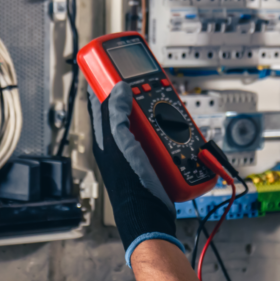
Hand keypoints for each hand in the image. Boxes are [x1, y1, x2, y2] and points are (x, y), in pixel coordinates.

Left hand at [89, 82, 183, 265]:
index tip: (113, 65)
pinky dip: (171, 131)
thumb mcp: (120, 144)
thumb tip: (119, 88)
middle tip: (151, 85)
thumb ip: (116, 115)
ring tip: (167, 108)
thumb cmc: (130, 184)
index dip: (105, 82)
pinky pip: (163, 137)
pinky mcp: (154, 158)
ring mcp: (137, 149)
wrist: (150, 215)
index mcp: (104, 137)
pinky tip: (179, 130)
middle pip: (129, 108)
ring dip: (159, 113)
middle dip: (140, 96)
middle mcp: (119, 142)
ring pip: (148, 121)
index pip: (100, 101)